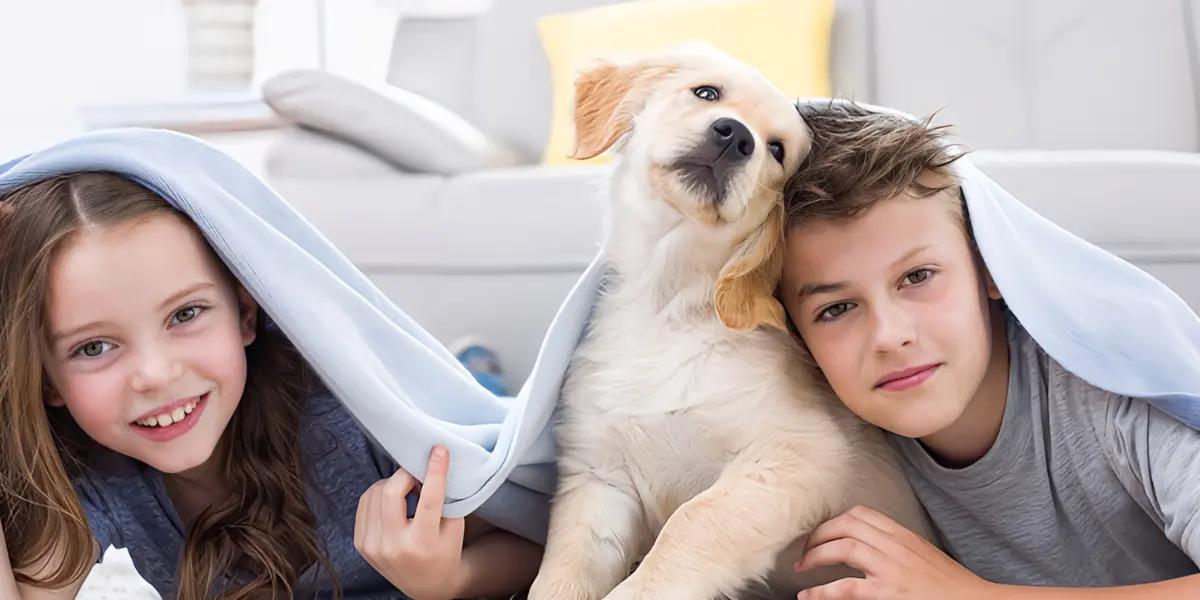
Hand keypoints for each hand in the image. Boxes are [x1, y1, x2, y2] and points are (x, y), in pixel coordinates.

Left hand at [354, 445, 465, 599]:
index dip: (434, 471)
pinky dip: (379, 494)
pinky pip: (365, 503)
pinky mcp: (361, 544)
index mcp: (422, 544)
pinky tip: (393, 500)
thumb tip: (432, 463)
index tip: (439, 449)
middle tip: (418, 474)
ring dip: (392, 483)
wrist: (426, 585)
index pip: (427, 501)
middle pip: (390, 492)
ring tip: (408, 490)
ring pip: (374, 493)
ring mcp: (373, 547)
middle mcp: (393, 547)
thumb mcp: (454, 527)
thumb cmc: (445, 551)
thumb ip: (445, 498)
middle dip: (406, 474)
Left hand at [794, 505, 996, 599]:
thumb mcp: (922, 556)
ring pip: (843, 547)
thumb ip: (896, 548)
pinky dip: (821, 591)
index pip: (862, 513)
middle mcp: (897, 546)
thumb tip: (865, 550)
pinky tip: (808, 595)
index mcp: (904, 535)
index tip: (821, 532)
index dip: (834, 520)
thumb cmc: (949, 587)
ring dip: (814, 555)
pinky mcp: (889, 593)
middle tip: (803, 549)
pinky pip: (846, 587)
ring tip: (801, 566)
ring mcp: (893, 569)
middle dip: (818, 534)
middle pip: (846, 524)